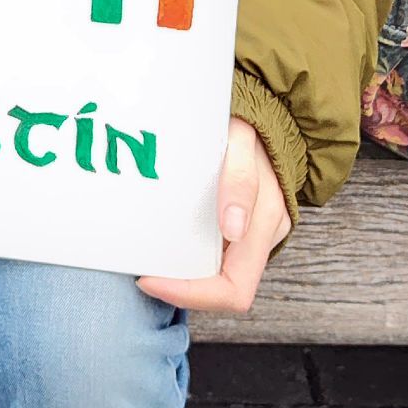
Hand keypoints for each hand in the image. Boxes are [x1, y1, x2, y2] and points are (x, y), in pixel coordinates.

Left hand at [137, 116, 292, 314]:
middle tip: (141, 270)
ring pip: (217, 276)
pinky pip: (214, 256)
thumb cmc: (249, 125)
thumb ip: (240, 179)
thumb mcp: (241, 139)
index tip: (150, 278)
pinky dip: (188, 257)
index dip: (192, 294)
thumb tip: (233, 228)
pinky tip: (164, 241)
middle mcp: (261, 237)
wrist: (265, 113)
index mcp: (266, 223)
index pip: (234, 289)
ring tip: (147, 256)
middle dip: (182, 288)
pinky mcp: (239, 228)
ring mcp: (251, 234)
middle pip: (222, 290)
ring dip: (183, 275)